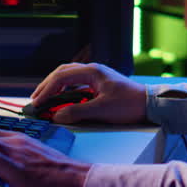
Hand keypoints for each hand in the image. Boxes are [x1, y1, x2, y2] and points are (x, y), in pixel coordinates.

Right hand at [32, 62, 147, 124]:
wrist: (151, 105)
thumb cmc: (130, 105)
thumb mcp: (102, 110)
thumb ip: (77, 112)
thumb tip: (57, 116)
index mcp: (92, 72)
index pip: (61, 77)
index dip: (46, 90)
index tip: (37, 103)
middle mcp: (93, 70)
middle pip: (62, 73)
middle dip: (47, 86)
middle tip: (35, 100)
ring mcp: (97, 76)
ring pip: (69, 76)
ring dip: (55, 86)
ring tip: (44, 99)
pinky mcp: (100, 83)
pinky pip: (77, 83)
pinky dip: (65, 90)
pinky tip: (61, 99)